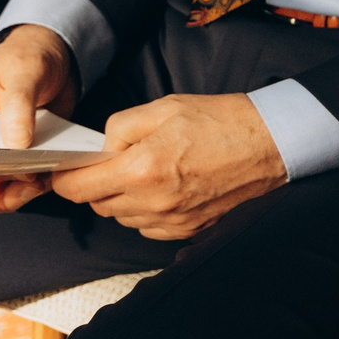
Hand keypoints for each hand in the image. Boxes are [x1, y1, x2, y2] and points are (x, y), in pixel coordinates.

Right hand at [0, 25, 77, 217]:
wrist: (56, 57)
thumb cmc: (30, 57)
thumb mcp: (25, 72)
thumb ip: (18, 106)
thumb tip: (15, 146)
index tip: (9, 171)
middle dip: (0, 189)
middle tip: (32, 182)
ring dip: (20, 192)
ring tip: (43, 180)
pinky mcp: (19, 158)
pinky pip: (20, 184)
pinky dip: (35, 186)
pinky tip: (52, 176)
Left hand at [48, 93, 288, 240]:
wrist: (272, 144)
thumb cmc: (223, 121)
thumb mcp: (165, 107)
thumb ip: (121, 127)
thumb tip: (104, 150)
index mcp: (142, 168)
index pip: (79, 188)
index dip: (65, 178)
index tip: (66, 170)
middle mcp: (153, 202)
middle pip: (98, 205)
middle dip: (98, 184)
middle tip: (117, 161)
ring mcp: (171, 221)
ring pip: (123, 218)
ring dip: (123, 198)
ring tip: (149, 171)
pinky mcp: (187, 231)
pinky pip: (148, 227)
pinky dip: (147, 211)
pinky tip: (166, 188)